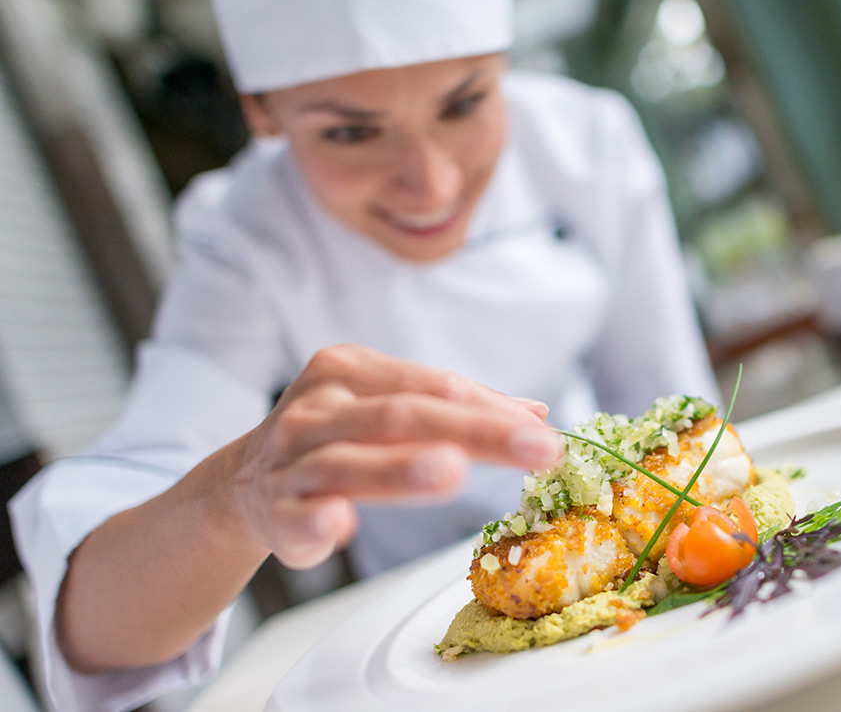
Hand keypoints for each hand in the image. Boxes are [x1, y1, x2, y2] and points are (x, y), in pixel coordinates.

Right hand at [215, 344, 560, 568]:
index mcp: (350, 370)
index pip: (434, 386)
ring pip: (350, 461)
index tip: (545, 433)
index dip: (492, 409)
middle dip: (475, 431)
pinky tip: (340, 522)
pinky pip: (298, 513)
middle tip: (533, 448)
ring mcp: (292, 459)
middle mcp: (319, 408)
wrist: (243, 483)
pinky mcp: (276, 511)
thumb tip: (536, 415)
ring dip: (400, 468)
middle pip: (403, 415)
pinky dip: (318, 519)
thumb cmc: (334, 438)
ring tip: (451, 472)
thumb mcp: (388, 407)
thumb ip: (457, 410)